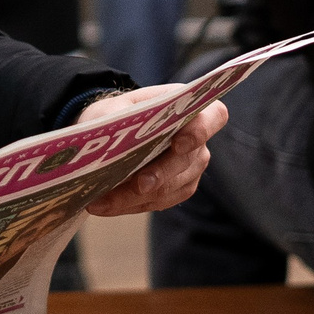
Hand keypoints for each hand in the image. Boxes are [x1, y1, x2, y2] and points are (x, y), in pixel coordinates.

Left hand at [78, 85, 227, 217]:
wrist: (113, 134)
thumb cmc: (116, 115)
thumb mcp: (111, 108)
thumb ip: (115, 116)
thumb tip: (113, 136)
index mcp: (187, 109)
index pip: (212, 117)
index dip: (200, 131)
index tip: (178, 143)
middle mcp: (197, 141)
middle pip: (185, 161)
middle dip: (159, 175)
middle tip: (137, 185)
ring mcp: (191, 168)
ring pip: (169, 188)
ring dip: (133, 197)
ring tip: (100, 201)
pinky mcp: (177, 190)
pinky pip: (158, 202)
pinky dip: (129, 205)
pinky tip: (104, 205)